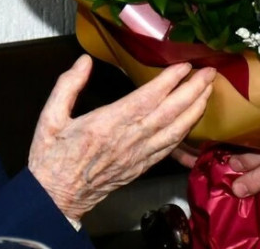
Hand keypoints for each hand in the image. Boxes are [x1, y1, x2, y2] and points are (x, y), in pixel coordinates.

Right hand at [27, 56, 214, 220]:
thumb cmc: (52, 158)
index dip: (169, 82)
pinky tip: (192, 120)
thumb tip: (84, 61)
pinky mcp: (140, 167)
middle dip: (193, 91)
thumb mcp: (49, 117)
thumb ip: (67, 86)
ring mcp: (137, 156)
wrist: (55, 197)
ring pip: (175, 131)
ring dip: (195, 110)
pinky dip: (185, 133)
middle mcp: (127, 140)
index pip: (146, 99)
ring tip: (207, 91)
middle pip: (169, 113)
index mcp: (106, 125)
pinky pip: (169, 149)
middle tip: (209, 72)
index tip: (184, 66)